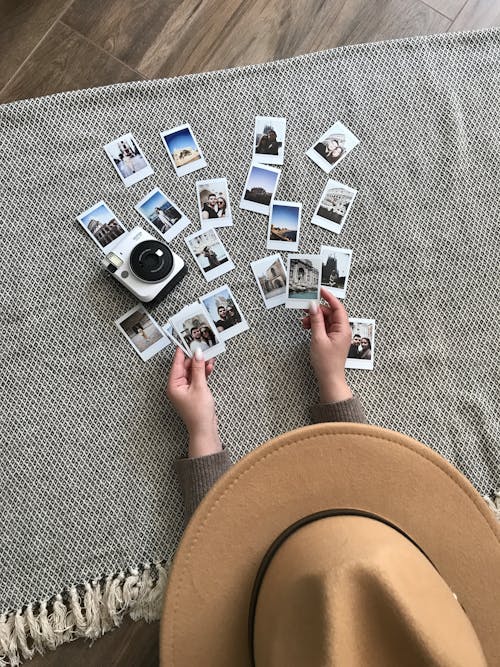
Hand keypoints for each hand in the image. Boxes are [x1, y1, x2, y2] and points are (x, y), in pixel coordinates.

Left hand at [166, 347, 220, 457]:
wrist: (204, 429)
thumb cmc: (199, 412)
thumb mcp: (200, 386)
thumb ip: (198, 368)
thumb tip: (197, 353)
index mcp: (173, 385)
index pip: (177, 363)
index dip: (182, 351)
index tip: (187, 339)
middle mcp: (177, 386)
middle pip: (185, 366)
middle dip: (195, 358)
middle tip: (203, 347)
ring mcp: (185, 389)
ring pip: (192, 372)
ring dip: (200, 365)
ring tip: (210, 356)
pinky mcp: (193, 392)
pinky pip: (196, 378)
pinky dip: (202, 373)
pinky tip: (209, 367)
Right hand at [301, 288, 352, 402]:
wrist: (329, 379)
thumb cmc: (327, 362)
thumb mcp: (318, 339)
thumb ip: (316, 321)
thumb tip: (313, 307)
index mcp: (343, 328)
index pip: (337, 307)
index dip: (329, 297)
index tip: (320, 290)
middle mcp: (342, 330)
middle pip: (330, 313)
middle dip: (317, 310)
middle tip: (305, 309)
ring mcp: (337, 335)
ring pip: (326, 320)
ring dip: (314, 319)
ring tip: (304, 323)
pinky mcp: (331, 339)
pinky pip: (324, 327)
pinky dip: (316, 325)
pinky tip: (308, 327)